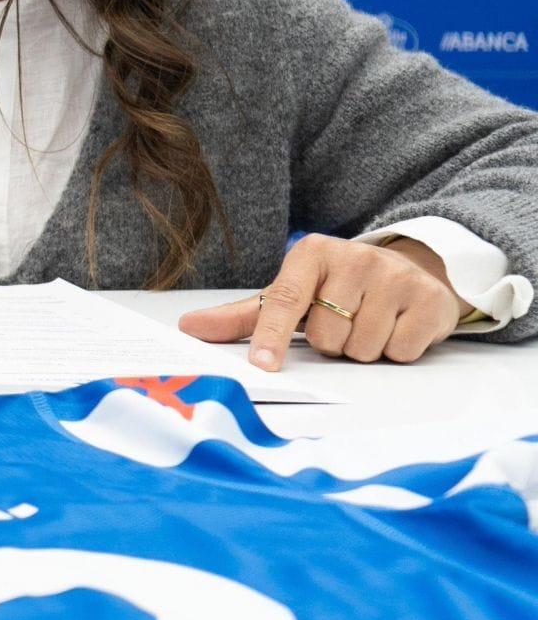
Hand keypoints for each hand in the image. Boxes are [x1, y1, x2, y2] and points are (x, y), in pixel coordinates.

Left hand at [177, 235, 464, 370]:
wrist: (409, 269)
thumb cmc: (337, 288)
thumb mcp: (292, 293)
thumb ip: (243, 315)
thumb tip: (189, 328)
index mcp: (311, 253)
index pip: (285, 300)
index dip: (272, 336)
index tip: (262, 365)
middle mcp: (354, 258)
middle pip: (327, 337)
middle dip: (332, 343)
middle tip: (343, 321)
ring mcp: (395, 276)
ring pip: (363, 348)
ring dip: (363, 349)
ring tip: (370, 323)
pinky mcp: (430, 300)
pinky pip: (401, 352)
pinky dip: (396, 352)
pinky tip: (397, 327)